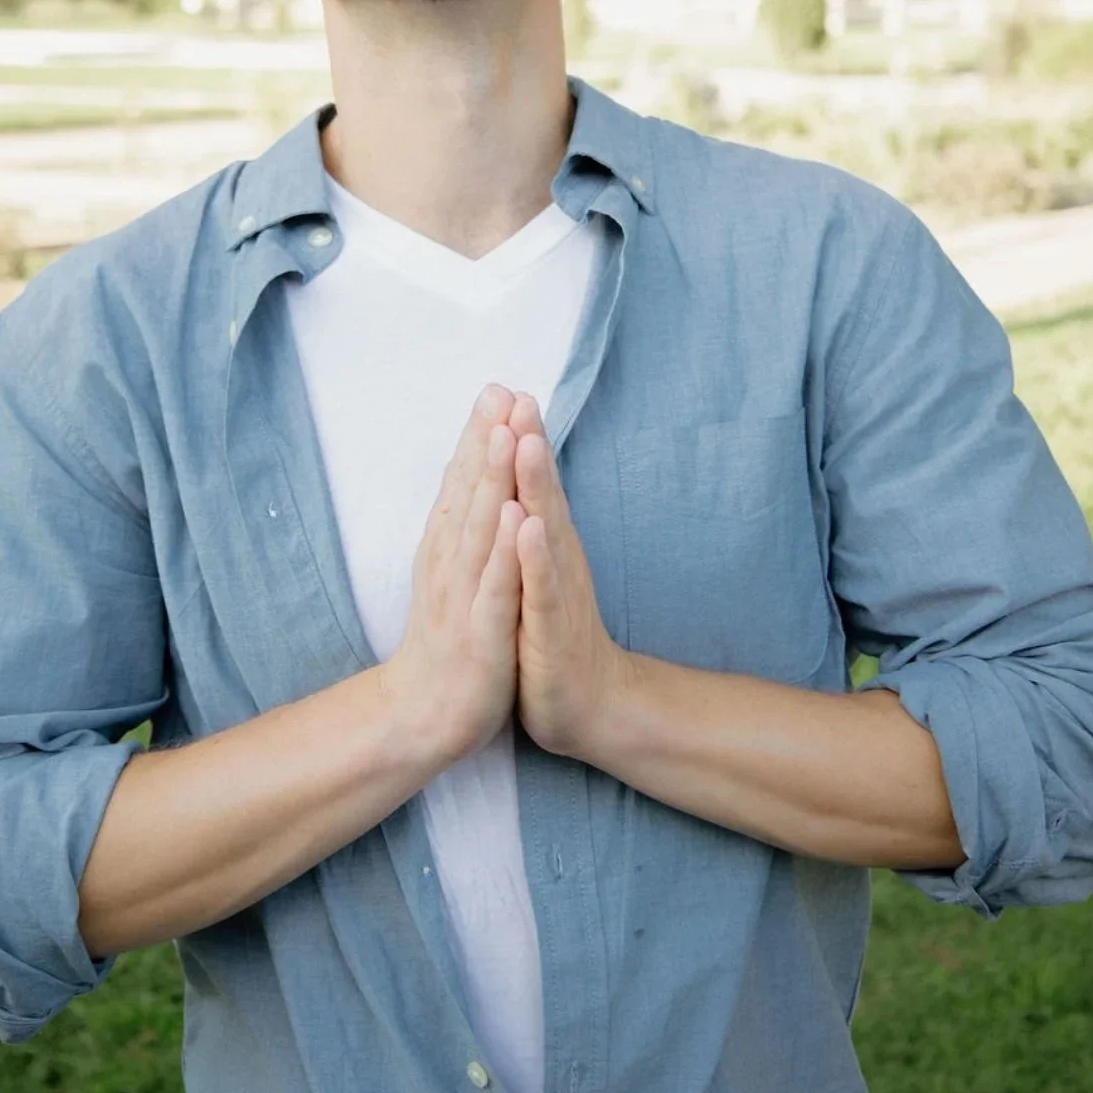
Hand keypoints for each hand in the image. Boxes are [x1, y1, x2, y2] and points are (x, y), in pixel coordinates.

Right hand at [381, 384, 523, 762]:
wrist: (425, 712)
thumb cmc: (446, 636)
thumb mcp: (451, 571)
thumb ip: (461, 524)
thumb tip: (468, 474)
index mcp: (446, 547)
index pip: (462, 481)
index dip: (478, 435)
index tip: (495, 387)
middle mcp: (450, 562)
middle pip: (470, 493)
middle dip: (487, 441)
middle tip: (500, 392)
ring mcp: (464, 595)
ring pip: (481, 530)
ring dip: (493, 481)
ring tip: (507, 435)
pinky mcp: (482, 632)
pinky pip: (497, 586)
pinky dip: (508, 551)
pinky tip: (520, 519)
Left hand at [507, 394, 631, 759]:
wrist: (589, 704)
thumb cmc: (553, 633)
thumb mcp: (538, 572)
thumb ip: (531, 523)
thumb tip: (516, 479)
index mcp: (544, 543)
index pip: (530, 482)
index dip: (517, 436)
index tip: (502, 389)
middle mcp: (555, 557)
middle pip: (541, 491)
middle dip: (528, 442)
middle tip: (520, 395)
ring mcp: (557, 590)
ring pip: (544, 528)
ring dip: (536, 485)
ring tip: (526, 441)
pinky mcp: (552, 627)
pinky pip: (543, 587)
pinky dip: (535, 557)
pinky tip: (529, 527)